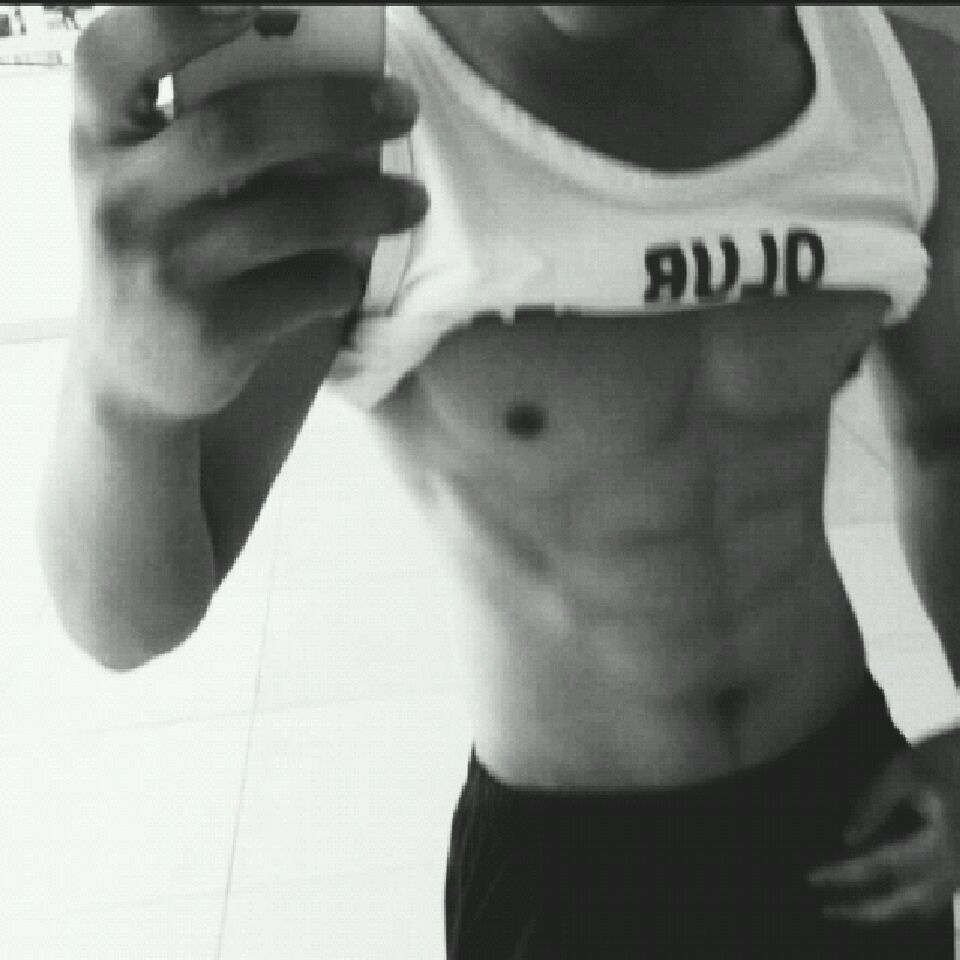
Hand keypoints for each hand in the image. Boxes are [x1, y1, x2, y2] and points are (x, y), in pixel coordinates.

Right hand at [70, 5, 425, 419]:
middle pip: (238, 130)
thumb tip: (335, 82)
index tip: (256, 4)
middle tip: (403, 106)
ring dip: (369, 202)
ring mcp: (161, 268)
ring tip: (412, 201)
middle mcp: (118, 199)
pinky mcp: (210, 330)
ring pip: (289, 215)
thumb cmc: (166, 251)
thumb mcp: (155, 182)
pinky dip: (346, 275)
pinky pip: (308, 286)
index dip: (176, 20)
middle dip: (338, 111)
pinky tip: (354, 273)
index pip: (112, 57)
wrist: (140, 373)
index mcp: (99, 139)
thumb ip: (205, 127)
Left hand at [807, 726, 959, 923]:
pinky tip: (881, 896)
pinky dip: (905, 902)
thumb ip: (875, 804)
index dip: (847, 875)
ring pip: (924, 907)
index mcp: (943, 842)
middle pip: (909, 904)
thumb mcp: (904, 770)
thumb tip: (848, 839)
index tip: (814, 877)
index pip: (885, 866)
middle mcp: (957, 865)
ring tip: (849, 910)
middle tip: (828, 910)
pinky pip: (934, 896)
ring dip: (887, 913)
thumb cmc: (945, 755)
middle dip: (866, 911)